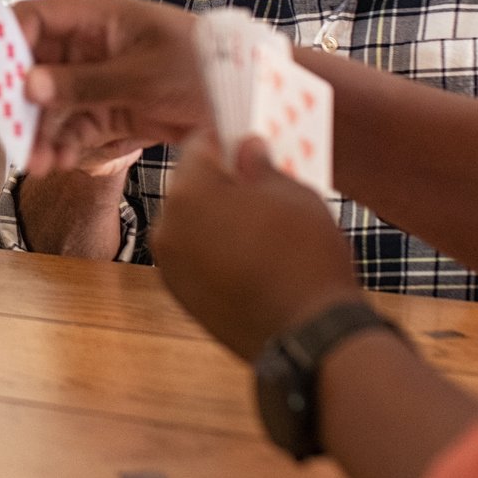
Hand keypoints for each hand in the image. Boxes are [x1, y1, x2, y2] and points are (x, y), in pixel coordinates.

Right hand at [14, 0, 205, 171]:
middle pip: (33, 68)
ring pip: (50, 106)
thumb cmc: (201, 64)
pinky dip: (62, 146)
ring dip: (39, 133)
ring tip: (36, 162)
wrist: (246, 99)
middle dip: (19, 102)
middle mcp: (87, 47)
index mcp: (94, 17)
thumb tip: (29, 85)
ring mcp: (96, 82)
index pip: (32, 19)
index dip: (5, 42)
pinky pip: (72, 129)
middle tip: (8, 132)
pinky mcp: (108, 113)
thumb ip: (84, 82)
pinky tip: (56, 163)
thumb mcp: (141, 74)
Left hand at [152, 132, 361, 360]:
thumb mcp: (293, 195)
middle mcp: (167, 227)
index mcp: (190, 194)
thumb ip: (261, 167)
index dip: (226, 141)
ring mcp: (170, 266)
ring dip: (215, 217)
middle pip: (190, 186)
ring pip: (189, 223)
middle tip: (258, 187)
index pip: (199, 145)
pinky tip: (248, 256)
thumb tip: (247, 149)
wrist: (309, 336)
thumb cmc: (306, 258)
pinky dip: (212, 250)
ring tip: (259, 225)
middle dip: (219, 182)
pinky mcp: (181, 296)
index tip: (248, 144)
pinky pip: (192, 256)